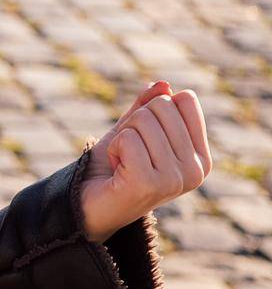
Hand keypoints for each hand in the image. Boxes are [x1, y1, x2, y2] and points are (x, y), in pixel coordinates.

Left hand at [77, 80, 210, 242]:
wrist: (88, 204)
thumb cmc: (113, 167)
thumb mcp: (131, 130)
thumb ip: (147, 106)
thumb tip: (164, 84)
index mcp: (200, 156)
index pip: (185, 100)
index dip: (153, 109)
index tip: (144, 137)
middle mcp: (195, 170)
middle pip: (162, 106)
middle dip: (134, 123)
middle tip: (129, 152)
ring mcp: (175, 180)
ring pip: (143, 120)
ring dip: (121, 138)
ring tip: (122, 163)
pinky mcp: (150, 184)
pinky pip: (128, 139)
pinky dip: (113, 148)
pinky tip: (116, 170)